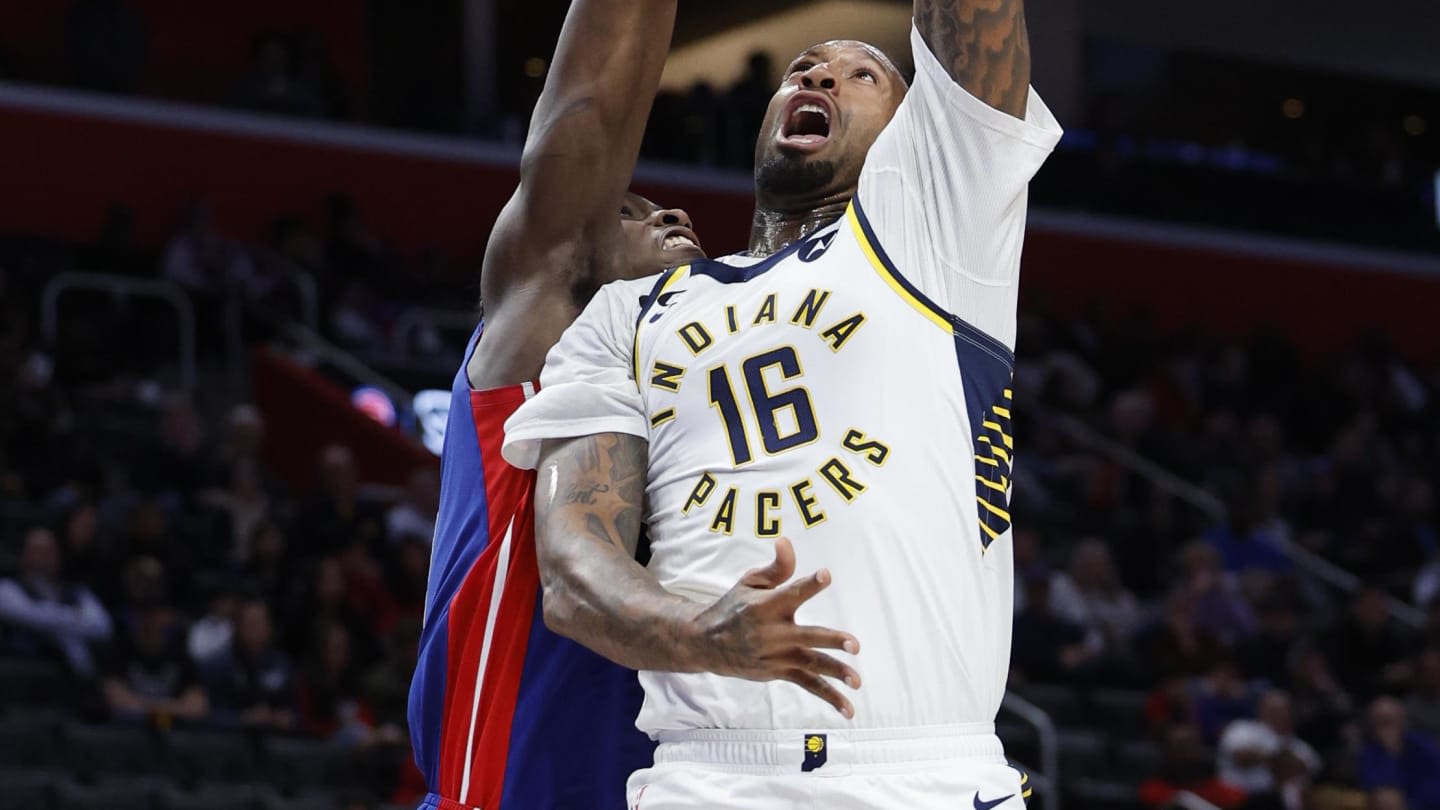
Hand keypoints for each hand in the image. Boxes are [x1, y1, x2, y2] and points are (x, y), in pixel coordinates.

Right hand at [686, 537, 860, 717]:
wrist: (707, 643)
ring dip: (836, 672)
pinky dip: (829, 697)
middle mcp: (772, 633)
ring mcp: (776, 656)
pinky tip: (848, 709)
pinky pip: (807, 685)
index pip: (791, 593)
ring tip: (857, 680)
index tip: (826, 575)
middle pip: (807, 637)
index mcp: (765, 607)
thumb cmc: (734, 607)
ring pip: (811, 665)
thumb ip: (776, 567)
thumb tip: (787, 542)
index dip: (809, 584)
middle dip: (831, 641)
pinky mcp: (779, 672)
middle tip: (854, 645)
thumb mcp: (749, 582)